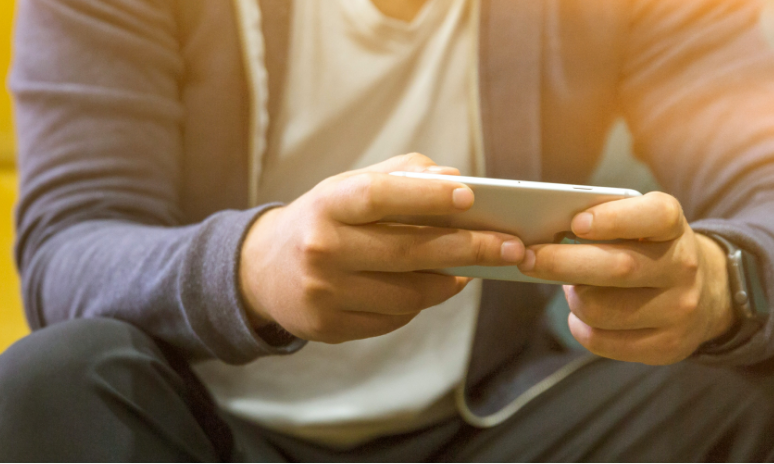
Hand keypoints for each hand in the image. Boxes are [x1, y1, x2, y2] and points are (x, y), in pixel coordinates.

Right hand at [240, 154, 525, 343]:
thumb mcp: (347, 187)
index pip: (381, 197)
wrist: (262, 271)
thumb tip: (456, 180)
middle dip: (468, 248)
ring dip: (448, 282)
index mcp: (326, 204)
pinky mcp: (328, 327)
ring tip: (468, 270)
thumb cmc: (321, 220)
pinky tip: (427, 289)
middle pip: (407, 252)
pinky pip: (393, 319)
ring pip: (408, 294)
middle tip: (511, 246)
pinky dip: (418, 304)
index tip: (471, 196)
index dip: (428, 197)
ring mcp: (323, 293)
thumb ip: (401, 176)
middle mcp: (321, 249)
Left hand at [518, 192, 735, 364]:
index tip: (576, 224)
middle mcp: (684, 267)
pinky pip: (604, 341)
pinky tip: (582, 317)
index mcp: (674, 227)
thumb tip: (545, 235)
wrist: (708, 294)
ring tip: (572, 288)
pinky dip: (580, 328)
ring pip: (602, 309)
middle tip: (528, 258)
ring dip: (573, 298)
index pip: (654, 216)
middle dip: (562, 263)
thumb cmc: (650, 250)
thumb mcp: (642, 226)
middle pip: (617, 268)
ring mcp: (679, 310)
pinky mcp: (668, 346)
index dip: (613, 219)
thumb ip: (604, 222)